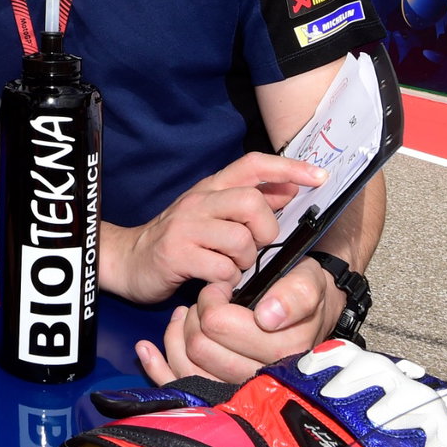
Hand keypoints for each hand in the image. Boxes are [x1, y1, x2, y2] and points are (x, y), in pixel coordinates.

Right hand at [106, 152, 323, 303]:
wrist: (127, 260)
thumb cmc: (177, 240)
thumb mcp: (211, 215)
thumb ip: (246, 204)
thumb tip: (289, 190)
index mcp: (211, 188)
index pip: (254, 165)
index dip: (289, 168)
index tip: (319, 177)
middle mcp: (199, 201)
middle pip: (252, 203)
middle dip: (267, 230)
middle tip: (259, 247)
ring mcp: (186, 226)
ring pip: (241, 240)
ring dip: (247, 261)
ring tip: (233, 268)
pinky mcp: (176, 254)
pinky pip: (222, 268)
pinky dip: (227, 280)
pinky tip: (217, 281)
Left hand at [136, 257, 342, 382]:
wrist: (312, 317)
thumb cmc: (306, 296)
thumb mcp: (309, 283)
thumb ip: (295, 295)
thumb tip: (267, 316)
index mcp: (282, 350)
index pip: (219, 324)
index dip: (213, 299)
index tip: (222, 288)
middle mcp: (260, 377)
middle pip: (199, 346)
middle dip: (196, 315)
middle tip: (209, 300)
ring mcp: (237, 390)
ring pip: (186, 365)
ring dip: (178, 333)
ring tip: (190, 313)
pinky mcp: (218, 395)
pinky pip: (179, 387)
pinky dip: (157, 366)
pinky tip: (147, 347)